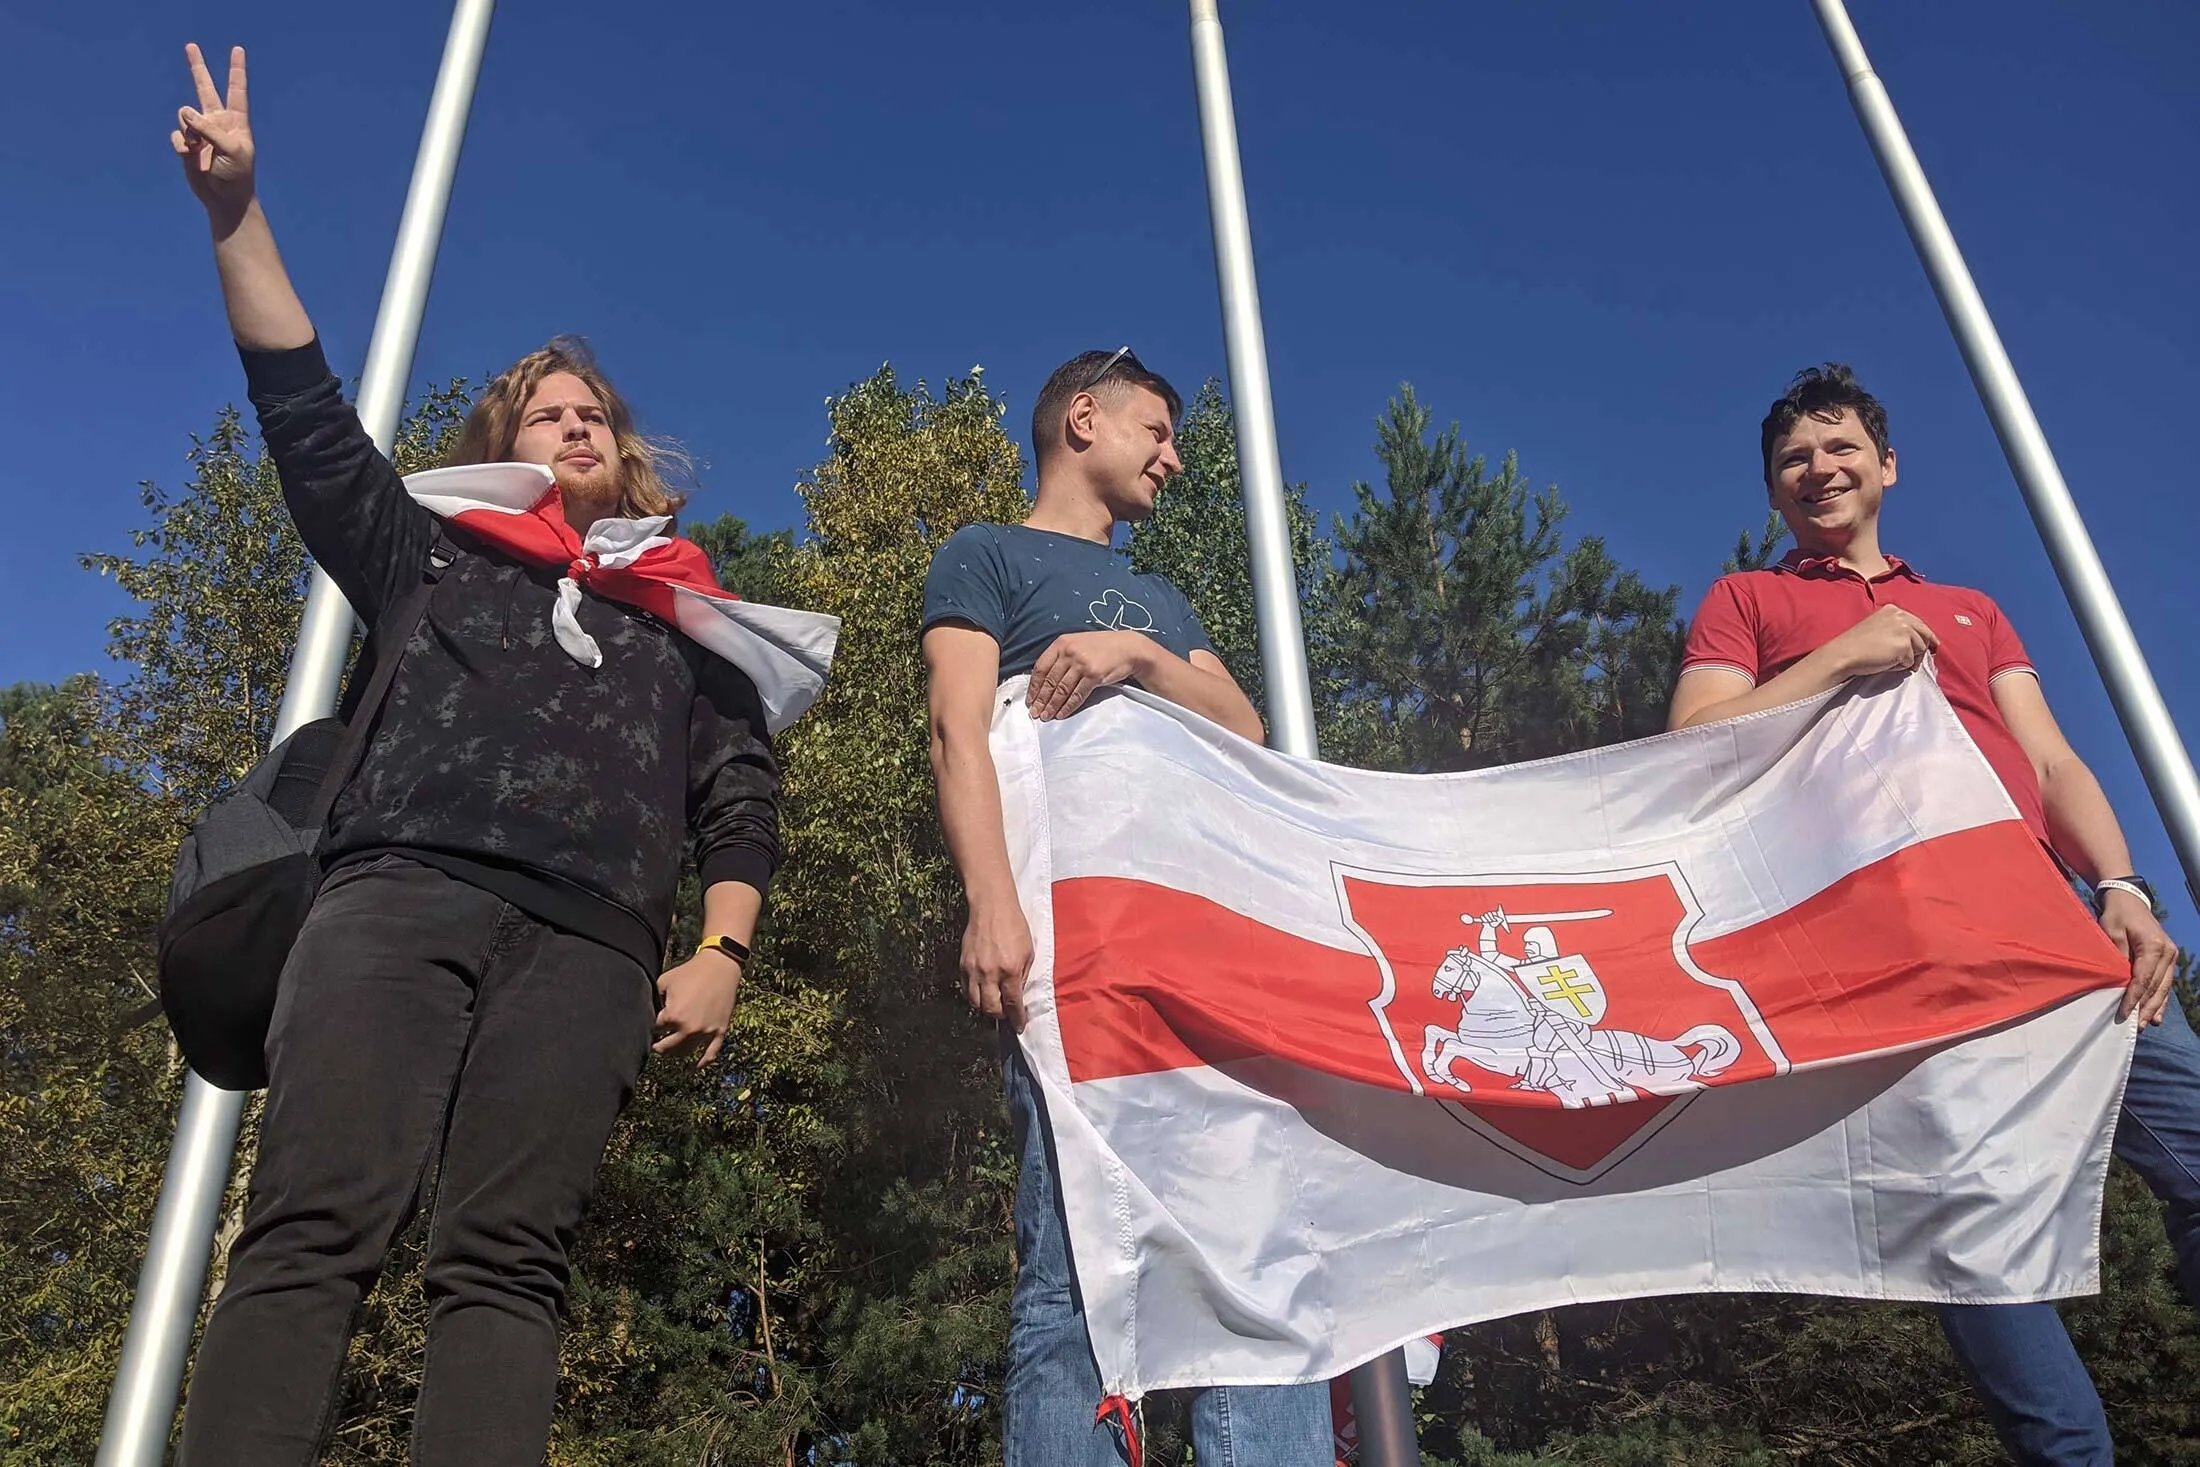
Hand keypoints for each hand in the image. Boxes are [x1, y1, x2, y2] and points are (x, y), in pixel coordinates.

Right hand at [173, 44, 255, 224]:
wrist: (225, 199)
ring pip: (185, 116)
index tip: (238, 50)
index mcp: (236, 121)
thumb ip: (210, 129)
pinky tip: (189, 156)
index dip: (236, 69)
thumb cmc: (237, 175)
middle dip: (197, 67)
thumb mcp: (232, 151)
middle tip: (190, 46)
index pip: (236, 90)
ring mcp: (200, 132)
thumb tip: (185, 112)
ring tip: (199, 148)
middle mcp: (217, 122)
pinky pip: (177, 135)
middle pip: (205, 88)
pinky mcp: (187, 144)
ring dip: (189, 131)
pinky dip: (181, 145)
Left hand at [653, 949, 742, 1063]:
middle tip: (655, 1045)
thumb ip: (653, 999)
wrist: (720, 966)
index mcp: (673, 1017)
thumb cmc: (691, 971)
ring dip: (676, 1053)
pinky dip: (703, 1062)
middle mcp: (689, 1029)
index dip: (651, 1027)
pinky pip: (711, 1053)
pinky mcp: (720, 1031)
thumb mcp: (664, 981)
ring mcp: (705, 1032)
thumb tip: (646, 1011)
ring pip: (686, 1053)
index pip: (655, 1030)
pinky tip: (696, 1066)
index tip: (651, 1025)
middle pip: (667, 1047)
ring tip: (670, 1050)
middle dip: (659, 1046)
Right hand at [962, 900, 1033, 1028]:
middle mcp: (990, 973)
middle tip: (1006, 1013)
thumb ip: (1023, 975)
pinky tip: (982, 991)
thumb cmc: (1014, 926)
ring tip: (994, 1002)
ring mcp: (974, 969)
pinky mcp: (963, 964)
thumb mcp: (1028, 952)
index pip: (1013, 1004)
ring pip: (975, 1002)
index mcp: (1010, 970)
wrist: (992, 907)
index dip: (1017, 1018)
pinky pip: (966, 988)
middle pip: (991, 1008)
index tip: (1019, 1025)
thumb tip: (1018, 994)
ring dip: (985, 1007)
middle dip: (1000, 1015)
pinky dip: (974, 995)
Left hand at [1028, 631, 1153, 720]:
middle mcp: (1069, 652)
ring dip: (1052, 706)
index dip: (1034, 687)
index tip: (1030, 700)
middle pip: (1049, 681)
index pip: (1040, 668)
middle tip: (1035, 713)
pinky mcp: (1093, 675)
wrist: (1128, 648)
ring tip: (1046, 717)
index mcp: (1061, 643)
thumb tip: (1044, 681)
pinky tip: (1062, 714)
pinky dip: (1068, 707)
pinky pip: (1076, 695)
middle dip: (1040, 700)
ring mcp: (1081, 664)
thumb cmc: (1102, 647)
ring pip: (1061, 690)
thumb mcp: (1077, 644)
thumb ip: (1061, 657)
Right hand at [1829, 604, 1938, 678]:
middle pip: (1924, 635)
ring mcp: (1904, 630)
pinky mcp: (1904, 646)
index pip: (1920, 624)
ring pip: (1920, 649)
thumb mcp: (1877, 627)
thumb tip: (1916, 643)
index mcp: (1894, 610)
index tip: (1933, 645)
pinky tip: (1885, 663)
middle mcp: (1901, 616)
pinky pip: (1910, 661)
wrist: (1844, 653)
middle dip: (1920, 650)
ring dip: (1908, 659)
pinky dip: (1900, 666)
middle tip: (1913, 662)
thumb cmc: (1857, 645)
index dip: (1926, 636)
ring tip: (1889, 660)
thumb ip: (1896, 629)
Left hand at [2099, 889, 2178, 1024]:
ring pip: (2163, 988)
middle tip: (2134, 1026)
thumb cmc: (2117, 915)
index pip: (2143, 978)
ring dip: (2153, 1008)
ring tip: (2144, 1024)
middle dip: (2145, 1007)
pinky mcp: (2168, 960)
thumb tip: (2119, 981)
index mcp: (2154, 946)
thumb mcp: (2111, 932)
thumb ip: (2117, 957)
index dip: (2133, 997)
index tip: (2123, 1012)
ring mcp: (2171, 957)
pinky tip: (2156, 1015)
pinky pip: (2165, 984)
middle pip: (2156, 987)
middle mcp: (2168, 953)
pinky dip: (2160, 1000)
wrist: (2129, 900)